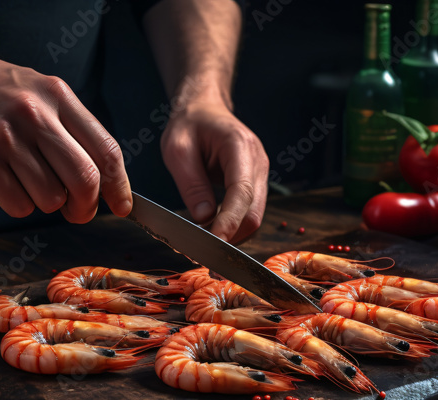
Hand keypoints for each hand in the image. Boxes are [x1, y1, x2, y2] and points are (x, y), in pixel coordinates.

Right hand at [0, 47, 131, 222]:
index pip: (106, 150)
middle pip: (84, 180)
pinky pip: (17, 203)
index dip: (118, 187)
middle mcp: (37, 114)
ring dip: (45, 204)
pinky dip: (17, 205)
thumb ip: (67, 126)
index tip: (121, 206)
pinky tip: (5, 185)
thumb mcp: (36, 91)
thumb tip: (100, 177)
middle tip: (76, 213)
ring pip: (50, 198)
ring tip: (28, 184)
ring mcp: (6, 136)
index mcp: (58, 97)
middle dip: (85, 207)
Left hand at [160, 101, 268, 242]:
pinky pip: (248, 212)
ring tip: (203, 244)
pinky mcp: (255, 184)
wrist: (204, 109)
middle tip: (202, 253)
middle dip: (231, 235)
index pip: (242, 192)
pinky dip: (233, 226)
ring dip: (232, 234)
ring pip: (254, 217)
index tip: (215, 243)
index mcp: (240, 146)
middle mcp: (258, 161)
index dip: (230, 221)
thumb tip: (204, 218)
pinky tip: (213, 232)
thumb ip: (191, 184)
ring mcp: (260, 173)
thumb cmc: (189, 124)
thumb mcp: (178, 149)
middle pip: (253, 212)